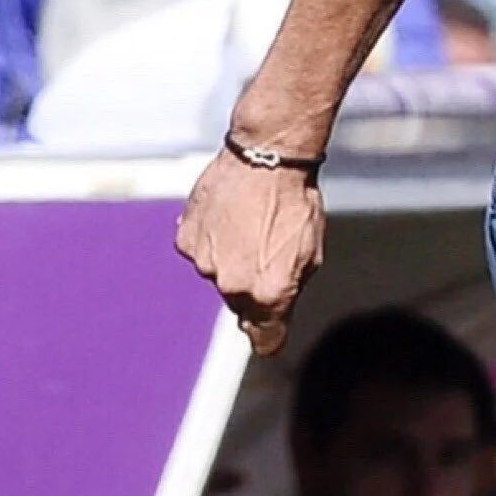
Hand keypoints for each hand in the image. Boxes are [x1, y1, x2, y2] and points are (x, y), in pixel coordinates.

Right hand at [178, 151, 326, 354]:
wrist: (267, 155)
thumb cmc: (295, 202)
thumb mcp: (309, 253)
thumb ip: (289, 290)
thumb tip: (272, 314)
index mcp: (269, 294)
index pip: (265, 339)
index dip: (269, 335)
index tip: (269, 333)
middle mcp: (233, 285)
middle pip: (240, 303)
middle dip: (251, 285)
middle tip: (263, 249)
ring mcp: (205, 263)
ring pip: (217, 275)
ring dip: (228, 259)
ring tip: (246, 224)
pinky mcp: (186, 241)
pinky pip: (198, 251)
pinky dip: (208, 239)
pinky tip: (226, 216)